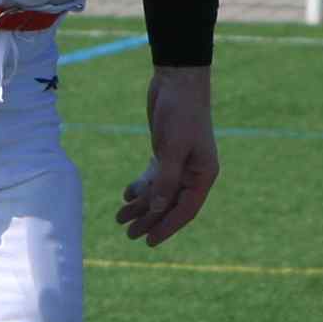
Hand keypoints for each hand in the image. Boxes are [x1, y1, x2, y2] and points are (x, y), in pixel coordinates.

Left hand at [114, 64, 217, 246]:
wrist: (177, 79)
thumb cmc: (181, 112)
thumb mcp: (172, 148)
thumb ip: (165, 180)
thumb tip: (156, 209)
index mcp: (203, 174)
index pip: (184, 210)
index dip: (166, 227)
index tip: (148, 242)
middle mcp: (194, 172)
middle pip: (170, 204)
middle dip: (149, 220)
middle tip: (128, 234)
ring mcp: (180, 162)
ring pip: (159, 192)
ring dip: (140, 205)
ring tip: (119, 217)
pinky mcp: (166, 152)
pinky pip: (154, 177)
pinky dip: (141, 186)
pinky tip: (127, 195)